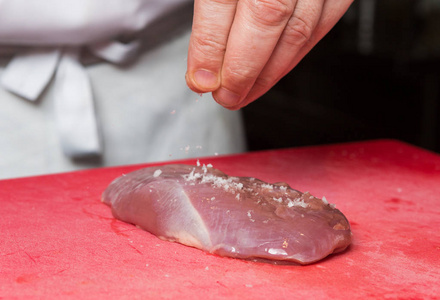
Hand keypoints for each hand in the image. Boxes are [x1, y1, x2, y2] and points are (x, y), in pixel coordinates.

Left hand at [186, 0, 352, 109]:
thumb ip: (211, 8)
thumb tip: (203, 68)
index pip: (222, 1)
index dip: (210, 49)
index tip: (201, 80)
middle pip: (265, 18)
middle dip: (242, 69)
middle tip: (226, 96)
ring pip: (298, 28)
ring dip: (270, 71)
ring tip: (247, 92)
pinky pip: (325, 23)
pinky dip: (298, 52)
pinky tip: (279, 68)